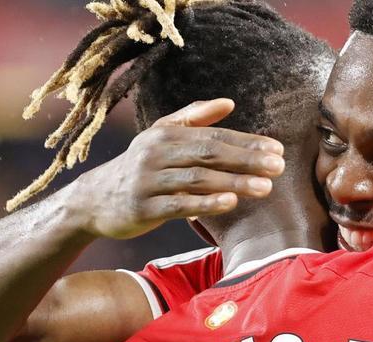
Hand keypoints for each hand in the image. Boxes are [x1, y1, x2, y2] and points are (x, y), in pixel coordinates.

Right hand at [64, 98, 286, 239]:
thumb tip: (228, 103)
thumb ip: (194, 118)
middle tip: (279, 167)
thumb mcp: (161, 137)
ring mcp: (149, 181)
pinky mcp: (144, 208)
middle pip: (209, 154)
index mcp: (166, 134)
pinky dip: (206, 203)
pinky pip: (179, 204)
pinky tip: (231, 203)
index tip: (277, 150)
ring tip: (265, 188)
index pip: (213, 136)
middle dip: (247, 160)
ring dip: (234, 182)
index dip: (246, 142)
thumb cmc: (140, 168)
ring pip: (198, 179)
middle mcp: (157, 153)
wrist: (93, 200)